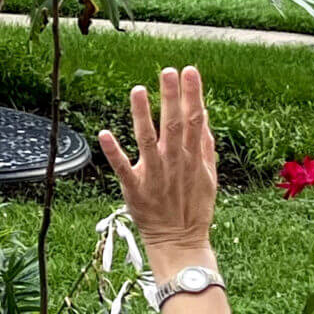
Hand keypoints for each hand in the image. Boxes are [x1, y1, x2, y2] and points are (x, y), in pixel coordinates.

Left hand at [97, 68, 218, 269]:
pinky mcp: (135, 190)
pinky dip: (113, 152)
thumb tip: (205, 114)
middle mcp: (174, 163)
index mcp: (192, 158)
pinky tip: (104, 133)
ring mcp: (154, 175)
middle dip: (171, 97)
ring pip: (148, 140)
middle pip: (174, 125)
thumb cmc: (193, 208)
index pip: (195, 120)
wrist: (180, 243)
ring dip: (142, 115)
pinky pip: (122, 168)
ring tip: (137, 90)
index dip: (193, 95)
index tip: (190, 71)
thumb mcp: (208, 176)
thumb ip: (206, 145)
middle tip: (168, 71)